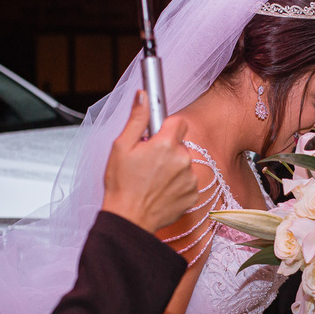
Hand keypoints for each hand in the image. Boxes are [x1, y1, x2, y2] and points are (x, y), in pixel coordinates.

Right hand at [101, 91, 198, 232]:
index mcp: (166, 145)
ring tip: (153, 179)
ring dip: (173, 167)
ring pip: (184, 163)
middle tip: (148, 162)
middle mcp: (183, 160)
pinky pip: (188, 181)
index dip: (166, 127)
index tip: (157, 135)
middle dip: (167, 149)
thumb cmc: (121, 185)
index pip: (178, 122)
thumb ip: (137, 119)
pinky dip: (178, 184)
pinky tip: (162, 190)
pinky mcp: (193, 194)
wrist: (130, 219)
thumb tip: (143, 94)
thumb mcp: (121, 147)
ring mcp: (190, 179)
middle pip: (180, 144)